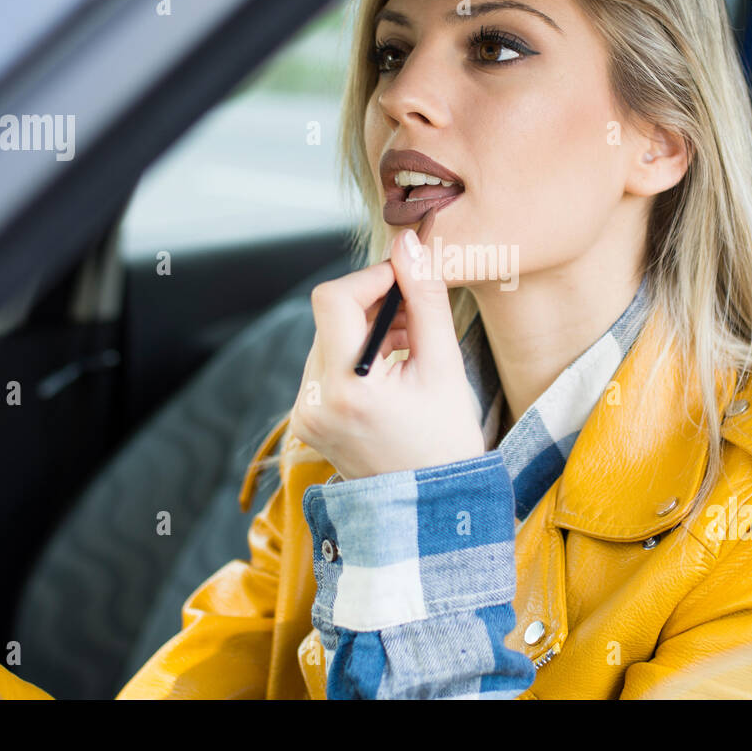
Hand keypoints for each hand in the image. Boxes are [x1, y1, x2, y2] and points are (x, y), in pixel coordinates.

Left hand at [288, 228, 485, 479]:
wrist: (432, 507)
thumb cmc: (446, 441)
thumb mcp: (444, 365)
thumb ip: (425, 299)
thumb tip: (408, 243)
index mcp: (346, 388)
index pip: (333, 299)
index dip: (371, 279)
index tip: (406, 282)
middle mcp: (313, 401)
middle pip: (330, 318)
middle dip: (373, 307)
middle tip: (416, 321)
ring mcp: (306, 413)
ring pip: (327, 338)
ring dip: (365, 330)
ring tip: (407, 348)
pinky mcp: (307, 419)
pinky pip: (324, 365)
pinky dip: (355, 355)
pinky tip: (389, 369)